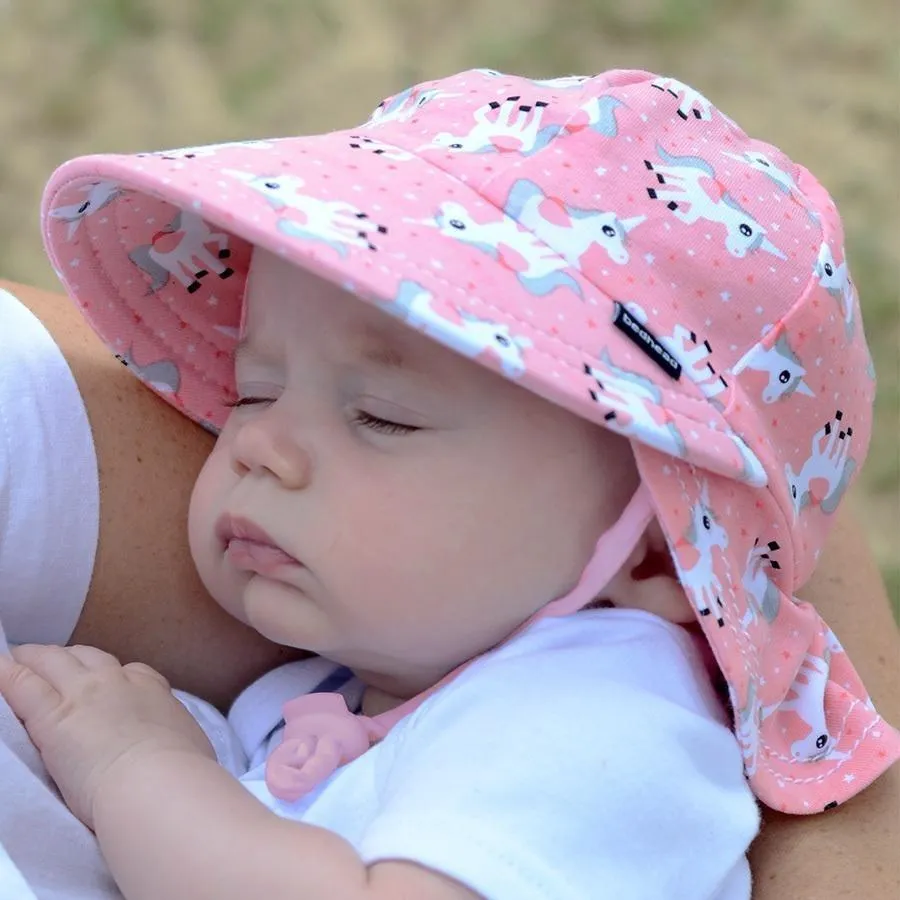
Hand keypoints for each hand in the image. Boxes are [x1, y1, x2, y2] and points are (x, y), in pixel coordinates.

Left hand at [0, 644, 214, 829]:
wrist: (156, 781)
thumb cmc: (180, 770)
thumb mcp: (189, 740)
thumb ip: (175, 731)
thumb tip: (179, 741)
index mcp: (150, 689)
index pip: (129, 670)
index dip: (112, 673)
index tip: (103, 681)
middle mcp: (116, 682)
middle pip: (88, 657)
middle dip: (70, 658)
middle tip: (55, 663)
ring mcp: (82, 693)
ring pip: (52, 661)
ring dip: (35, 657)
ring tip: (20, 657)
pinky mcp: (50, 715)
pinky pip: (21, 684)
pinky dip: (7, 673)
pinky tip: (0, 667)